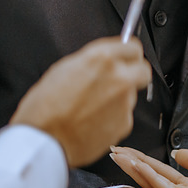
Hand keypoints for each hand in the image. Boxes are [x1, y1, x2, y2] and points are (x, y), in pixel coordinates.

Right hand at [10, 38, 149, 166]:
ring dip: (119, 98)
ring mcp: (124, 103)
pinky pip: (124, 116)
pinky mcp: (125, 125)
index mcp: (101, 59)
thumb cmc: (45, 107)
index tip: (125, 58)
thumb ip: (91, 62)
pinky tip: (94, 121)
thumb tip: (103, 62)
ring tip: (93, 107)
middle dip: (134, 73)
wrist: (44, 140)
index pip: (132, 47)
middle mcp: (118, 78)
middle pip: (143, 70)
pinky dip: (113, 118)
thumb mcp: (63, 69)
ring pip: (131, 95)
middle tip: (118, 79)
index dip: (127, 54)